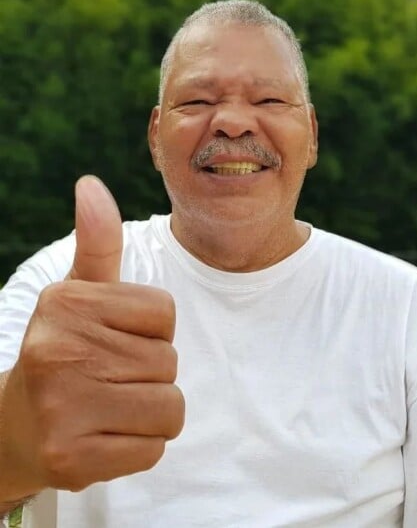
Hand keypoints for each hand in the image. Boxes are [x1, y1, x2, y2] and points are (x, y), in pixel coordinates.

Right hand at [0, 176, 184, 495]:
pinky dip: (142, 445)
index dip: (151, 329)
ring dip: (152, 410)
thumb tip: (91, 184)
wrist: (16, 426)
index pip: (165, 313)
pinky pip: (155, 448)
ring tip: (110, 406)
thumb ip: (97, 242)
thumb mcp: (79, 293)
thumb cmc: (66, 349)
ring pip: (170, 407)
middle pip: (169, 361)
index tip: (116, 337)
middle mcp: (58, 352)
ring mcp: (62, 410)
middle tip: (108, 377)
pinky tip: (105, 435)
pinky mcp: (72, 461)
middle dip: (150, 371)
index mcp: (66, 303)